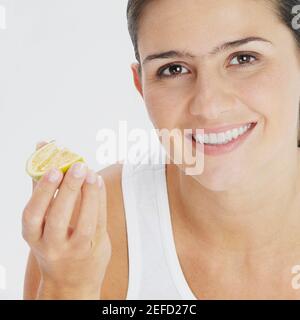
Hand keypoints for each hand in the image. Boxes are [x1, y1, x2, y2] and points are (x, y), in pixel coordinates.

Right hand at [22, 141, 111, 298]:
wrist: (70, 282)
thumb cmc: (54, 242)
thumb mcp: (41, 220)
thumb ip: (42, 185)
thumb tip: (42, 147)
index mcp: (33, 236)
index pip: (33, 214)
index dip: (42, 191)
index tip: (53, 169)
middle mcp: (52, 246)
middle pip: (58, 217)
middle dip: (69, 189)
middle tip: (78, 166)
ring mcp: (75, 250)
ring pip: (84, 222)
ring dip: (89, 194)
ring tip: (91, 173)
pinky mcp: (95, 248)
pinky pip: (100, 222)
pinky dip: (100, 200)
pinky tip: (98, 183)